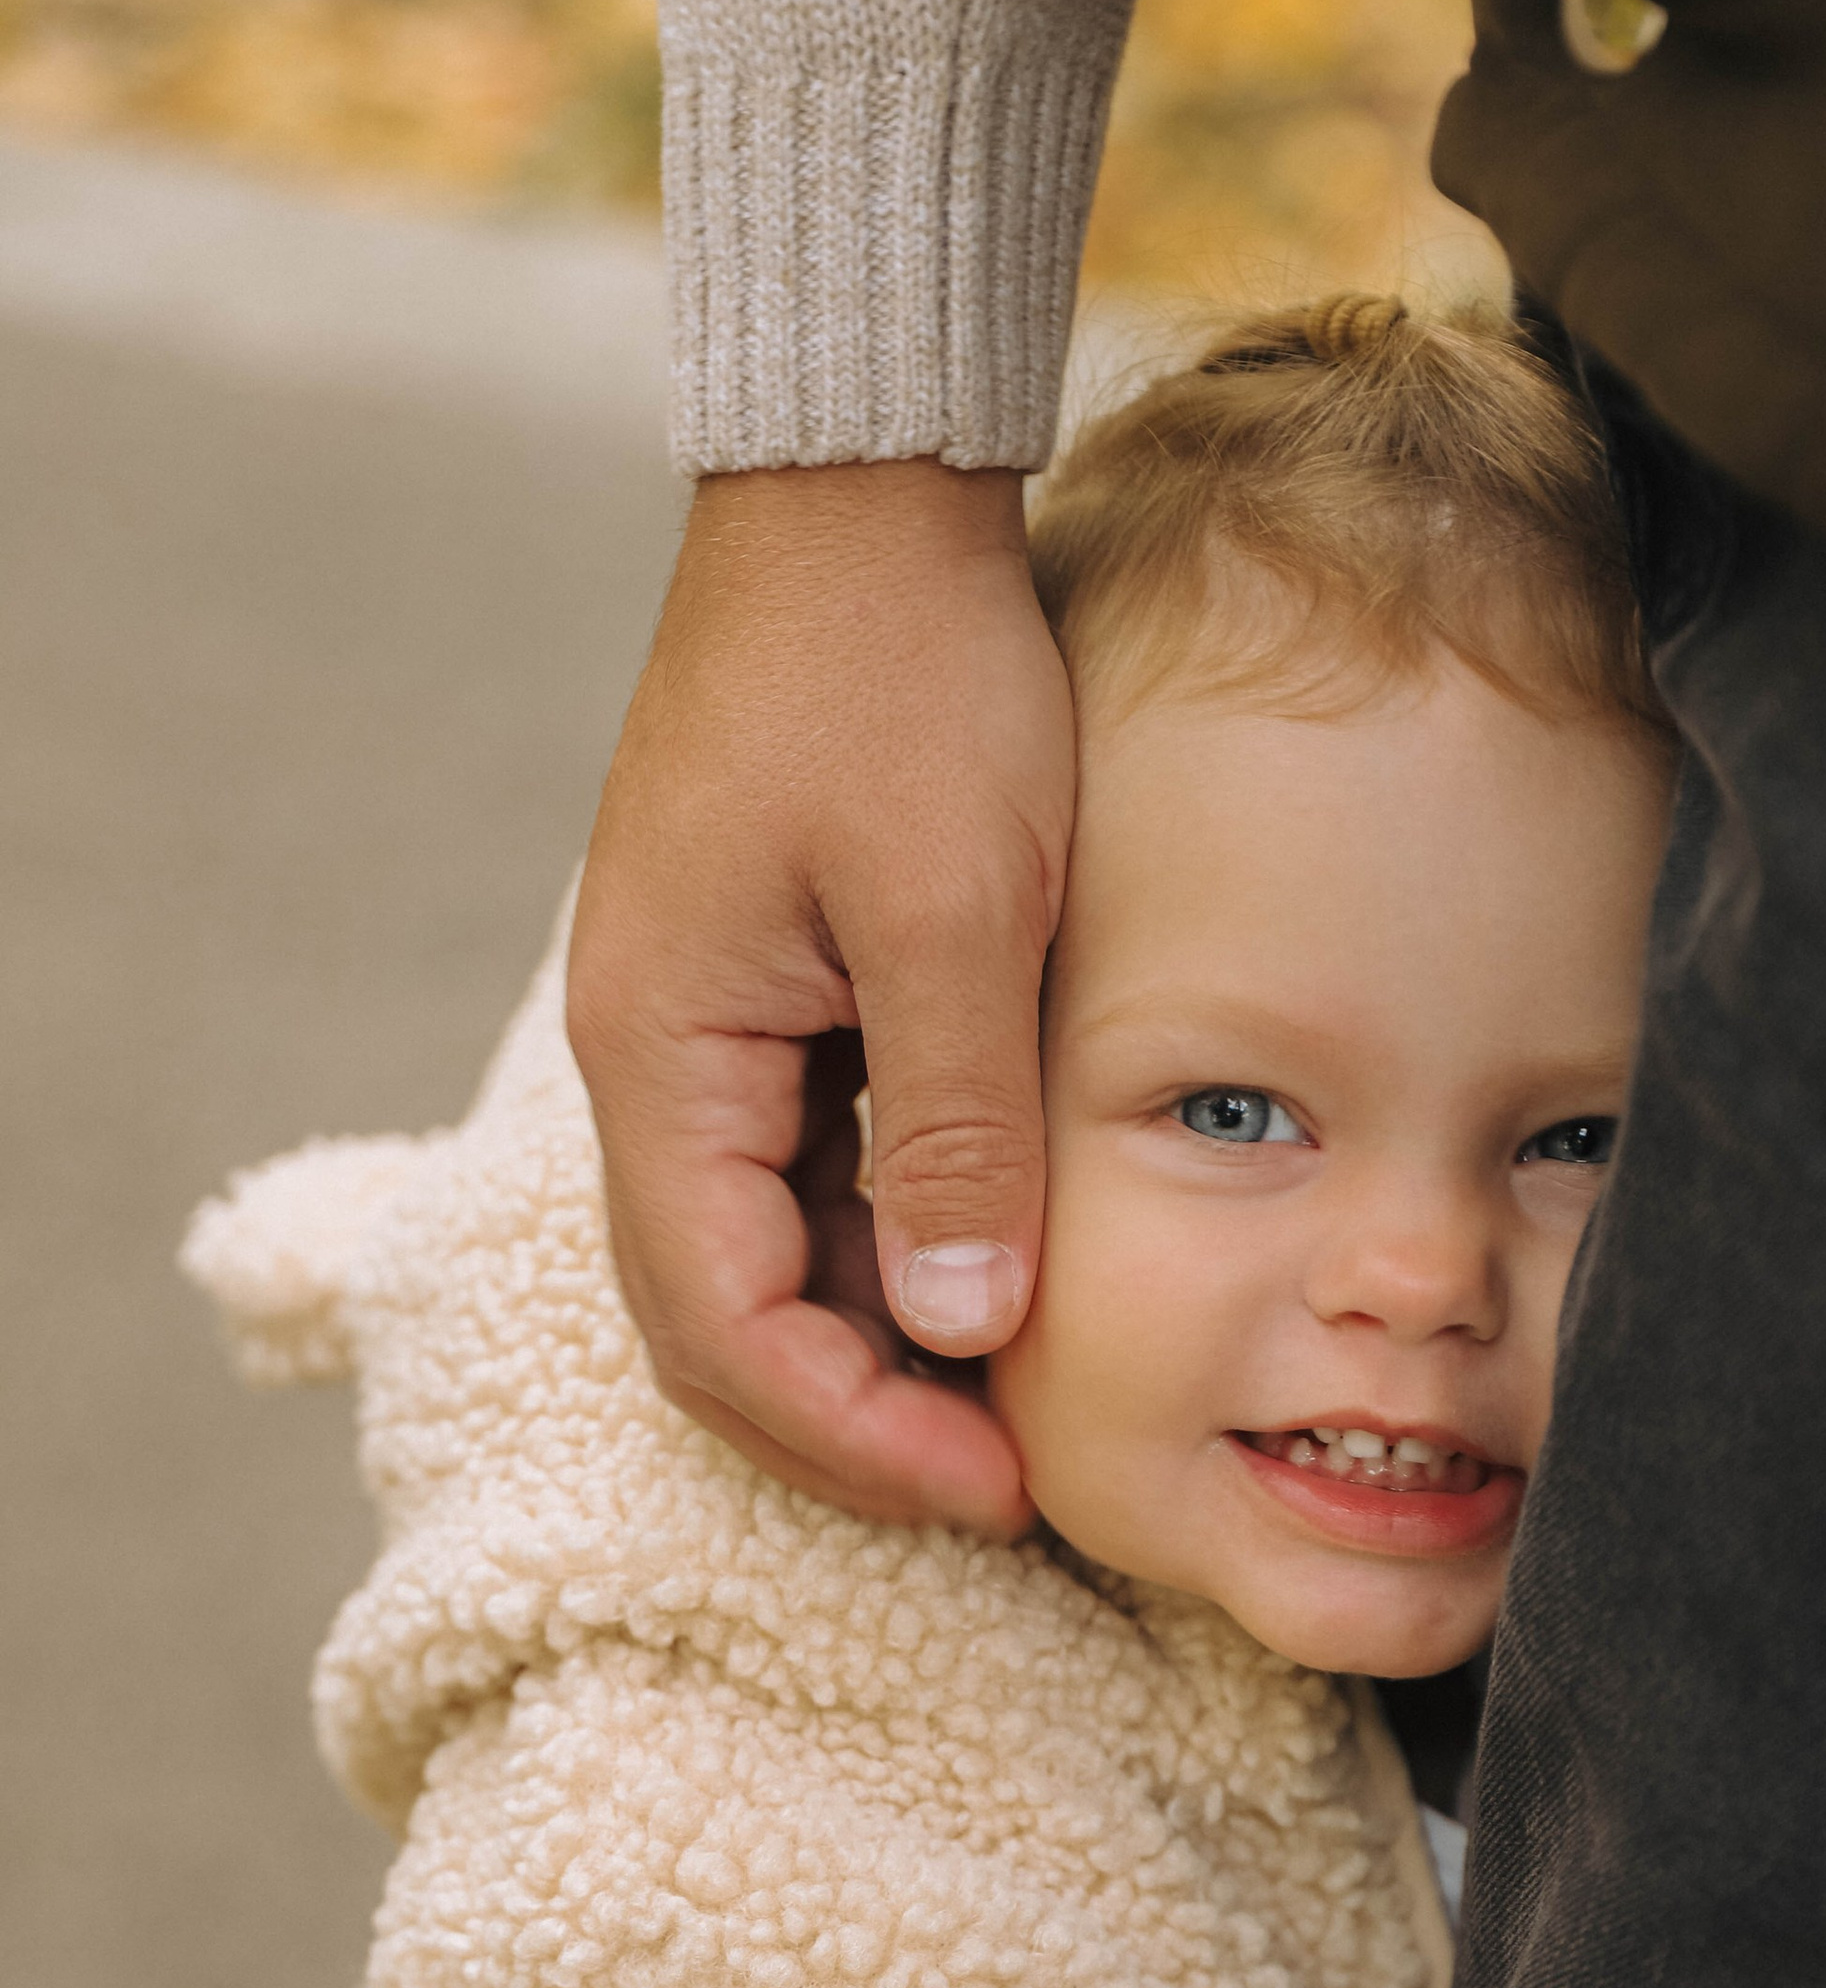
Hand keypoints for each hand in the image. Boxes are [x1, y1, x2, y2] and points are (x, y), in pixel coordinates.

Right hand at [567, 458, 1075, 1531]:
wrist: (862, 499)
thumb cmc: (907, 675)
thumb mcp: (962, 909)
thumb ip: (956, 1127)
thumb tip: (967, 1326)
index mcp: (664, 1050)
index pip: (721, 1323)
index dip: (854, 1434)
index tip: (994, 1488)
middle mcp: (652, 1058)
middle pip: (715, 1317)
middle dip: (852, 1422)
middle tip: (1005, 1485)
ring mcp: (698, 1029)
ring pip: (757, 1256)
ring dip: (869, 1346)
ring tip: (1010, 1403)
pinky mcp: (758, 999)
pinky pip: (795, 1174)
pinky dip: (881, 1249)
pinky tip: (989, 1274)